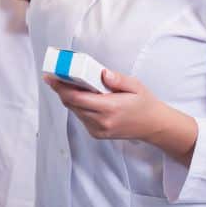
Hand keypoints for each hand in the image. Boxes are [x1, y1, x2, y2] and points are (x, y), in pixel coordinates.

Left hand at [44, 69, 198, 164]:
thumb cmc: (145, 103)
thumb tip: (102, 73)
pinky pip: (81, 117)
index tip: (51, 77)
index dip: (61, 87)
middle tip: (55, 76)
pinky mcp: (97, 133)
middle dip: (61, 90)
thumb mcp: (135, 86)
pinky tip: (80, 95)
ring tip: (66, 82)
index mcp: (110, 108)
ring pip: (75, 111)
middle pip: (72, 104)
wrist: (154, 126)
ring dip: (68, 97)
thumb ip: (118, 79)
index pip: (77, 98)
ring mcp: (98, 130)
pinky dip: (77, 105)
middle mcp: (101, 122)